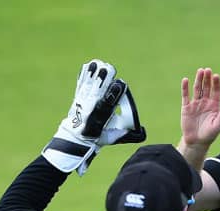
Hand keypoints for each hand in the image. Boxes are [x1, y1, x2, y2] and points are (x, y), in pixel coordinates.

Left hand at [43, 59, 143, 174]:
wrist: (77, 137)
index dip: (115, 93)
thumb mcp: (115, 136)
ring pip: (89, 85)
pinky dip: (84, 75)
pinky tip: (88, 65)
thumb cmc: (100, 136)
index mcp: (101, 117)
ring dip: (93, 74)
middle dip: (103, 79)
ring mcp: (83, 101)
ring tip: (98, 63)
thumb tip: (143, 130)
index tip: (120, 83)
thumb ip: (128, 133)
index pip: (109, 103)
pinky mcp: (79, 97)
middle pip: (98, 90)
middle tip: (108, 68)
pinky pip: (81, 84)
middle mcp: (91, 108)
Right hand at [181, 68, 219, 148]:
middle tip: (207, 70)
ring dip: (198, 80)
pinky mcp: (186, 107)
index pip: (216, 91)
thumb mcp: (218, 124)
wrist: (196, 142)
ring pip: (197, 89)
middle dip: (207, 79)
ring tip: (200, 71)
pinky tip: (186, 80)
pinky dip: (185, 88)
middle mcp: (205, 103)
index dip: (216, 84)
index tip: (216, 76)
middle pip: (206, 88)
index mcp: (214, 106)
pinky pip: (185, 96)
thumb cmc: (210, 134)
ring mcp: (195, 104)